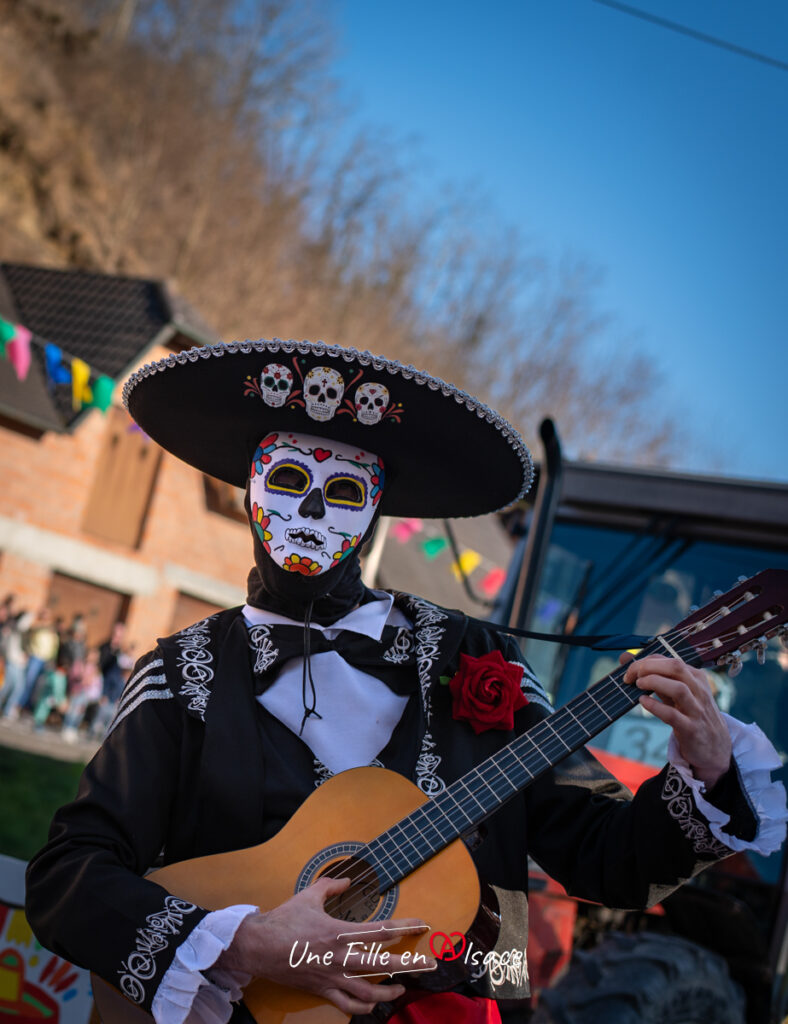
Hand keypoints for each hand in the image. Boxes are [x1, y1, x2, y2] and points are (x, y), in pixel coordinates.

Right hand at [216, 876, 432, 1015]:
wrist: (259, 946)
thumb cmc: (284, 919)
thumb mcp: (309, 895)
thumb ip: (332, 885)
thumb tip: (347, 878)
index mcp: (339, 931)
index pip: (381, 930)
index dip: (405, 926)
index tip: (422, 924)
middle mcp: (340, 957)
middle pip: (383, 964)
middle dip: (410, 964)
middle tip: (429, 963)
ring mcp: (332, 976)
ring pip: (368, 991)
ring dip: (389, 991)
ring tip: (403, 988)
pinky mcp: (322, 989)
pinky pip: (346, 1005)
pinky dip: (363, 1007)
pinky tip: (373, 1002)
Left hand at [622, 653, 731, 787]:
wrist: (715, 748)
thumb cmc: (690, 714)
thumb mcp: (675, 693)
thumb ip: (653, 675)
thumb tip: (625, 657)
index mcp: (696, 677)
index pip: (670, 659)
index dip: (647, 661)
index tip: (630, 669)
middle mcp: (698, 690)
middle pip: (676, 667)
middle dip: (649, 667)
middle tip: (631, 676)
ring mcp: (696, 710)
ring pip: (678, 689)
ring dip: (654, 682)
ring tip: (638, 685)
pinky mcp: (691, 729)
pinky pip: (673, 715)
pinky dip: (655, 706)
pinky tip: (643, 702)